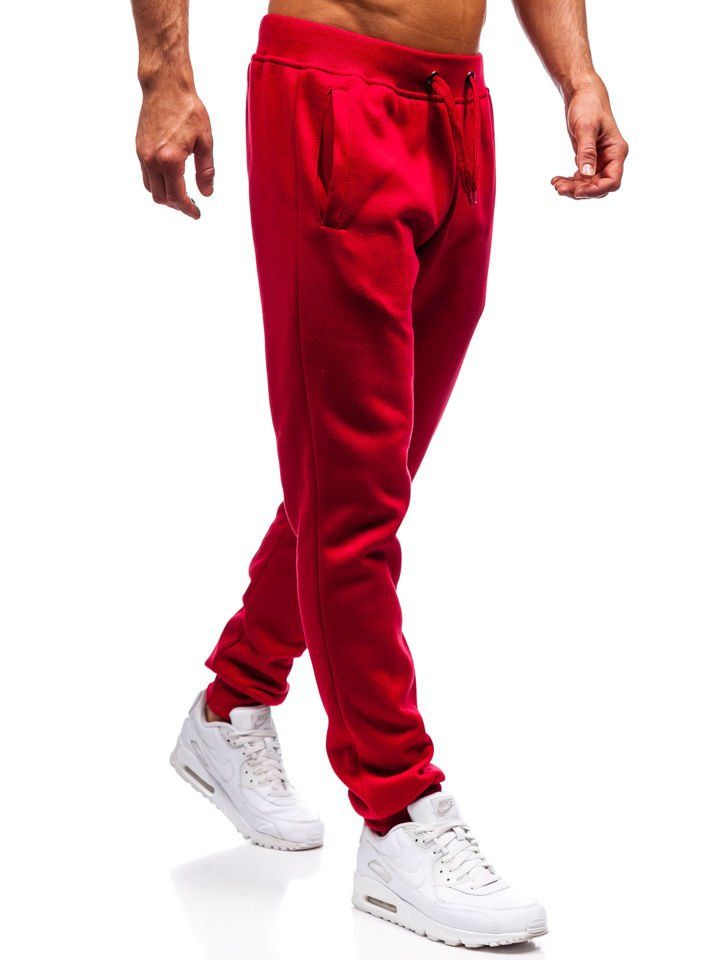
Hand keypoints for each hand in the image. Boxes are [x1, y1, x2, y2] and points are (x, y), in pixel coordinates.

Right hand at [136, 86, 213, 218]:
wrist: (165, 86)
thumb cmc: (188, 109)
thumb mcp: (205, 141)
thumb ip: (206, 170)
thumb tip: (206, 194)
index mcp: (170, 159)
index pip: (177, 196)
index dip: (188, 209)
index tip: (197, 214)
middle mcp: (152, 159)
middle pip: (161, 197)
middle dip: (177, 205)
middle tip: (192, 204)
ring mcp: (142, 154)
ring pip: (150, 188)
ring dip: (165, 196)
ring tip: (181, 193)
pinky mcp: (139, 148)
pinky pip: (146, 175)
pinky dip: (158, 183)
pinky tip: (171, 178)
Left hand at [552, 76, 627, 199]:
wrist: (583, 94)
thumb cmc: (588, 105)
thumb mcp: (586, 127)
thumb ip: (587, 151)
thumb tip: (587, 174)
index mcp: (617, 151)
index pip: (612, 181)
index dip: (596, 190)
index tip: (577, 191)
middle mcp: (611, 159)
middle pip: (599, 187)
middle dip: (580, 191)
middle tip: (559, 188)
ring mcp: (600, 161)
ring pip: (589, 185)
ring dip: (573, 188)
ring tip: (556, 184)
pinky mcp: (589, 159)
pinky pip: (582, 178)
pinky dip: (570, 181)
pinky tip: (556, 179)